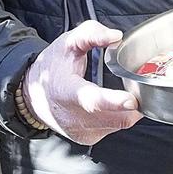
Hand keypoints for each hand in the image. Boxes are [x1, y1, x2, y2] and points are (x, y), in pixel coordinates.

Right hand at [22, 20, 142, 145]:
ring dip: (129, 110)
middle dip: (135, 103)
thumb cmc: (52, 69)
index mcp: (66, 91)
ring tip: (123, 93)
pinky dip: (120, 116)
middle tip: (139, 86)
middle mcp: (72, 117)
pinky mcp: (87, 139)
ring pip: (120, 124)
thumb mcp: (67, 43)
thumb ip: (92, 33)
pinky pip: (114, 129)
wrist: (33, 96)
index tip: (131, 100)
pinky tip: (112, 105)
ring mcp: (81, 132)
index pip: (91, 100)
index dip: (113, 101)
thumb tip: (116, 37)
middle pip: (114, 117)